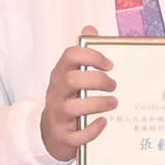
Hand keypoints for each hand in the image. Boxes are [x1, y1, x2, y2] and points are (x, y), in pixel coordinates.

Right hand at [35, 38, 116, 164]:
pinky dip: (91, 130)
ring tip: (113, 103)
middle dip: (97, 80)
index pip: (70, 55)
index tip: (110, 64)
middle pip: (72, 79)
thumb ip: (83, 54)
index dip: (92, 56)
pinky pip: (76, 135)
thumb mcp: (72, 76)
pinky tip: (103, 123)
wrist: (51, 133)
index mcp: (60, 74)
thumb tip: (90, 28)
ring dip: (98, 104)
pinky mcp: (62, 136)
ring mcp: (58, 115)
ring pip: (73, 107)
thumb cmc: (67, 100)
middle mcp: (56, 92)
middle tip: (113, 85)